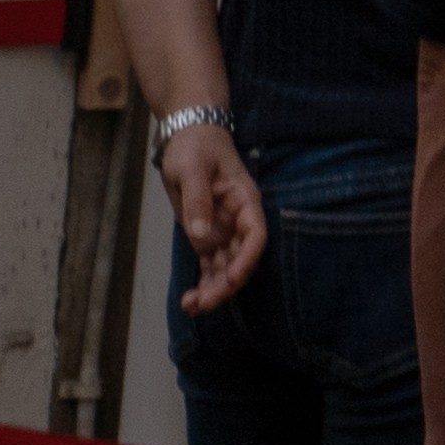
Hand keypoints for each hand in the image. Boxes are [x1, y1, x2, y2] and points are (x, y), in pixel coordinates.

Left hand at [162, 118, 265, 309]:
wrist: (189, 137)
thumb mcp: (193, 169)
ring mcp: (223, 230)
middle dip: (226, 283)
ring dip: (214, 289)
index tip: (231, 278)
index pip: (255, 235)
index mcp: (244, 201)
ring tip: (193, 307)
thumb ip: (198, 202)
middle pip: (241, 258)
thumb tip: (201, 237)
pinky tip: (192, 300)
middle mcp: (238, 220)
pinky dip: (204, 283)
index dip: (247, 258)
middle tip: (203, 303)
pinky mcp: (206, 236)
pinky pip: (210, 265)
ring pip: (225, 266)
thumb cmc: (195, 147)